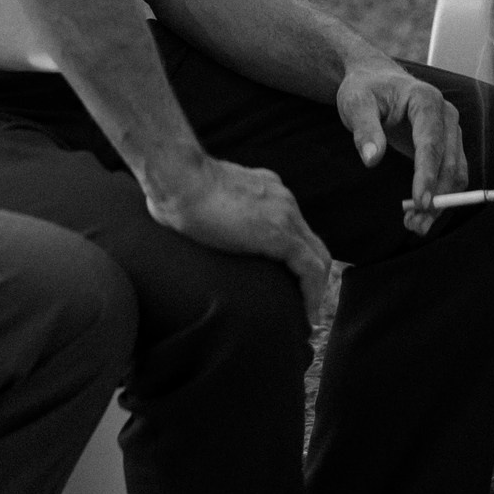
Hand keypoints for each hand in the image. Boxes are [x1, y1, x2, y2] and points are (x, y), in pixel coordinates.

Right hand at [147, 156, 332, 324]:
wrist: (178, 178)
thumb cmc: (175, 186)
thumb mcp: (205, 195)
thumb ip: (212, 208)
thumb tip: (191, 223)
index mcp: (266, 189)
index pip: (293, 226)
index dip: (297, 256)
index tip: (290, 281)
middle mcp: (282, 199)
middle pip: (312, 242)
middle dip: (314, 276)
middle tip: (305, 304)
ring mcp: (285, 213)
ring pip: (318, 256)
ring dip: (316, 288)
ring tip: (307, 314)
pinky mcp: (280, 234)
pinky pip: (310, 269)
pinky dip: (313, 293)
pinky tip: (306, 313)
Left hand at [336, 58, 465, 234]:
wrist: (374, 78)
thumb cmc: (365, 88)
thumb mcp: (356, 103)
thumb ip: (364, 129)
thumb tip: (371, 160)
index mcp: (426, 100)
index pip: (431, 144)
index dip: (427, 175)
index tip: (420, 203)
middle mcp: (446, 115)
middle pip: (450, 163)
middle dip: (436, 197)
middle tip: (413, 224)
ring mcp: (450, 130)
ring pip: (455, 173)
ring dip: (441, 202)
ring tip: (415, 225)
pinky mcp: (447, 144)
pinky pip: (451, 174)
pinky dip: (440, 195)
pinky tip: (420, 211)